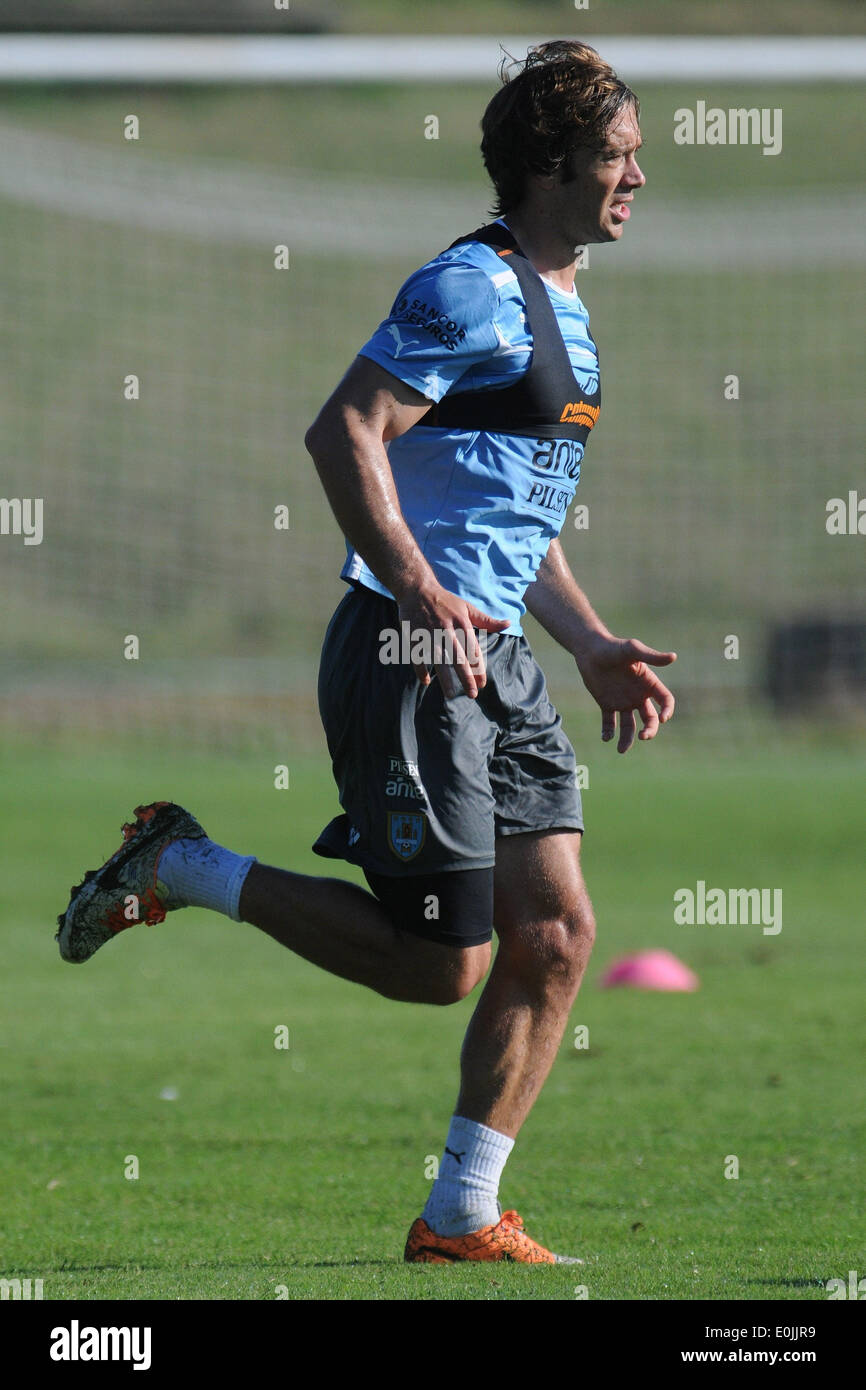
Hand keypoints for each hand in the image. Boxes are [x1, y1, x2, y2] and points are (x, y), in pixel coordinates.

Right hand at [397, 583, 509, 698]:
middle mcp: (447, 630)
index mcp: (462, 624)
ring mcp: (429, 634)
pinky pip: (417, 656)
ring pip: (439, 660)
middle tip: (472, 694)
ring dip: (445, 678)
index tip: (482, 683)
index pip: (472, 651)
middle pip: (458, 658)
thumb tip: (508, 624)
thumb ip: (487, 621)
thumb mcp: (468, 608)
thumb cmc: (446, 601)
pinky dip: (420, 669)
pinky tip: (426, 681)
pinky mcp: (414, 636)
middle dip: (466, 678)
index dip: (478, 668)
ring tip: (450, 694)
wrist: (418, 589)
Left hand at [575, 634, 675, 752]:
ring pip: (629, 726)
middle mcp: (638, 695)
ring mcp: (623, 701)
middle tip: (642, 736)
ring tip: (621, 750)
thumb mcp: (633, 650)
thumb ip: (651, 656)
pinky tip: (606, 738)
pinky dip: (608, 732)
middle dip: (650, 730)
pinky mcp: (607, 704)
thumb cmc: (613, 647)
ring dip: (627, 739)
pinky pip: (609, 723)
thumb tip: (674, 657)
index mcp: (648, 683)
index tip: (663, 718)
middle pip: (650, 718)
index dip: (667, 710)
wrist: (590, 650)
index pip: (665, 700)